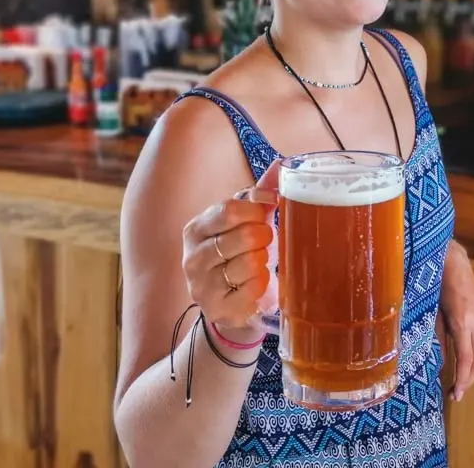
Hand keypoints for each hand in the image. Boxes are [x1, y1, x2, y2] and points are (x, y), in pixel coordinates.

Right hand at [181, 160, 279, 343]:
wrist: (232, 305)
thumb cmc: (239, 256)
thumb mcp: (244, 222)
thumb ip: (259, 194)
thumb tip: (281, 164)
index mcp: (195, 229)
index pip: (229, 210)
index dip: (257, 208)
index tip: (271, 208)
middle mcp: (192, 258)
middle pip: (243, 236)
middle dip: (264, 236)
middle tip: (265, 241)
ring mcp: (202, 287)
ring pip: (250, 263)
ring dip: (263, 262)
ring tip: (259, 264)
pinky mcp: (218, 310)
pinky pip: (254, 290)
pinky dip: (263, 285)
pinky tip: (257, 285)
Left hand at [440, 241, 473, 401]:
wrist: (452, 261)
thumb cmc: (436, 285)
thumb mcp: (432, 313)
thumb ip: (437, 339)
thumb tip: (439, 364)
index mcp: (463, 322)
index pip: (467, 360)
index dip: (462, 380)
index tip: (456, 395)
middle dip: (469, 380)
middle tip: (456, 394)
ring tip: (462, 384)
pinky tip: (470, 366)